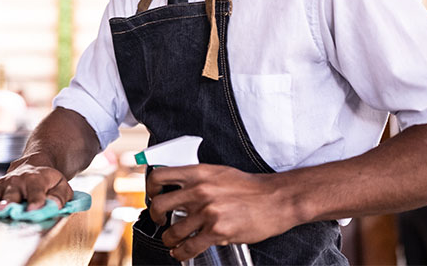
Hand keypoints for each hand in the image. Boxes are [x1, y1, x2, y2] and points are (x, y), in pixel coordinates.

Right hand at [0, 155, 72, 210]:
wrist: (33, 163)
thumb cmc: (48, 180)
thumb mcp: (61, 185)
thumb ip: (60, 196)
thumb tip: (53, 206)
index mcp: (37, 179)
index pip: (36, 191)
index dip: (35, 200)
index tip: (33, 210)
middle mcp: (18, 180)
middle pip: (12, 192)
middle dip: (7, 201)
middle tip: (3, 210)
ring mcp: (4, 182)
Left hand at [146, 164, 296, 260]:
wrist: (276, 199)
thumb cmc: (250, 187)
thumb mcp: (219, 173)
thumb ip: (198, 179)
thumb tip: (179, 188)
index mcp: (198, 173)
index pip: (160, 176)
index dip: (150, 188)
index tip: (153, 196)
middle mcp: (199, 191)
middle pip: (159, 205)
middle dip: (155, 217)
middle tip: (160, 221)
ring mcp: (207, 212)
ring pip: (172, 231)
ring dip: (169, 239)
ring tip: (173, 241)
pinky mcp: (217, 231)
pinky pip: (189, 247)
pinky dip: (181, 253)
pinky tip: (182, 252)